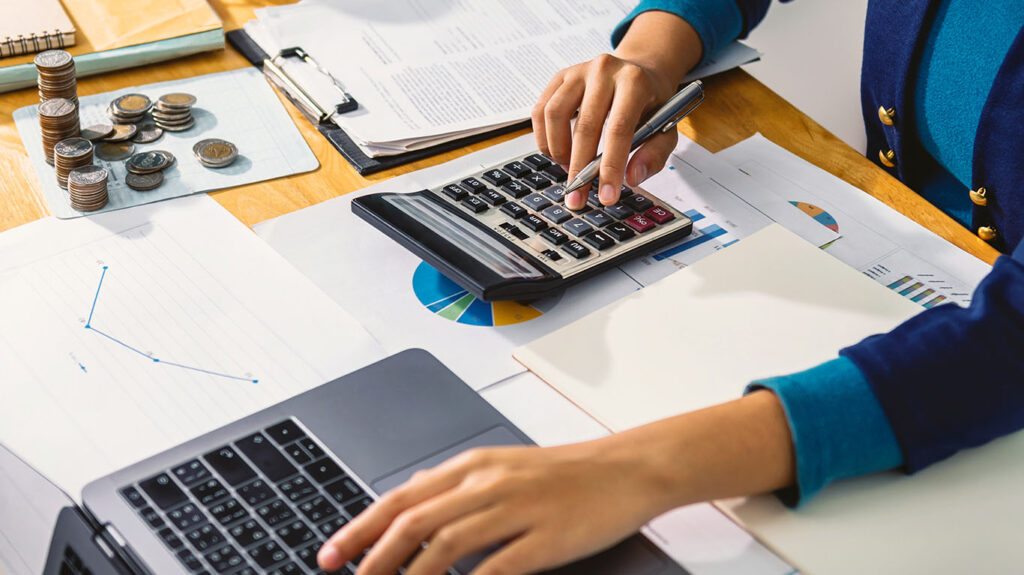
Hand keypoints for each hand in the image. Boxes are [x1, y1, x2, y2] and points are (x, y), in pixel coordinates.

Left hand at [317, 439, 675, 574]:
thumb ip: (456, 484)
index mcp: (473, 466)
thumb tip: (412, 497)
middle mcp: (487, 483)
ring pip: (445, 546)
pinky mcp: (543, 539)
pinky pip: (495, 569)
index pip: (401, 498)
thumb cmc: (566, 472)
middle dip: (371, 557)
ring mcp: (516, 510)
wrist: (625, 469)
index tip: (332, 555)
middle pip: (413, 522)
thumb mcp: (503, 465)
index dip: (360, 528)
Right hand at [531, 12, 702, 209]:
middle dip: (580, 169)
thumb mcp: (666, 127)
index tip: (607, 196)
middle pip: (585, 126)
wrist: (639, 69)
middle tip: (578, 197)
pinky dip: (544, 138)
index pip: (618, 129)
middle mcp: (604, 71)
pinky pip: (540, 111)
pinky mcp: (560, 78)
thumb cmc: (651, 102)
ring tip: (569, 170)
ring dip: (559, 151)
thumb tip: (631, 177)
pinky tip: (557, 152)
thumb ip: (654, 154)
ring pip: (554, 116)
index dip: (611, 167)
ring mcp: (578, 72)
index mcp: (635, 81)